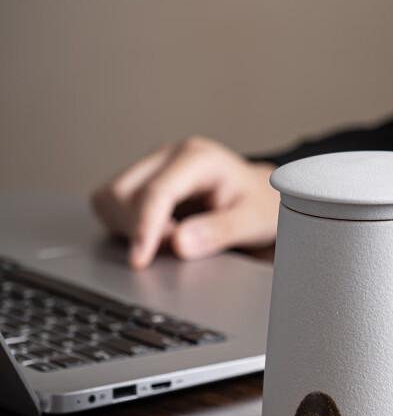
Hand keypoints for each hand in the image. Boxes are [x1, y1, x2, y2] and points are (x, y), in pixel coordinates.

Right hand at [91, 137, 280, 268]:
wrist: (259, 198)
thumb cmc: (259, 205)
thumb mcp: (252, 221)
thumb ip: (219, 232)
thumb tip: (179, 243)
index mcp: (197, 157)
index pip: (157, 191)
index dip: (145, 228)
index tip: (140, 260)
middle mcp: (168, 156)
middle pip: (124, 194)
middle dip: (141, 229)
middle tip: (180, 245)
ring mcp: (150, 167)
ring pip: (110, 199)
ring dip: (130, 228)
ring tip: (172, 237)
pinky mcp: (139, 183)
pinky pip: (110, 206)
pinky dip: (125, 226)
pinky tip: (158, 232)